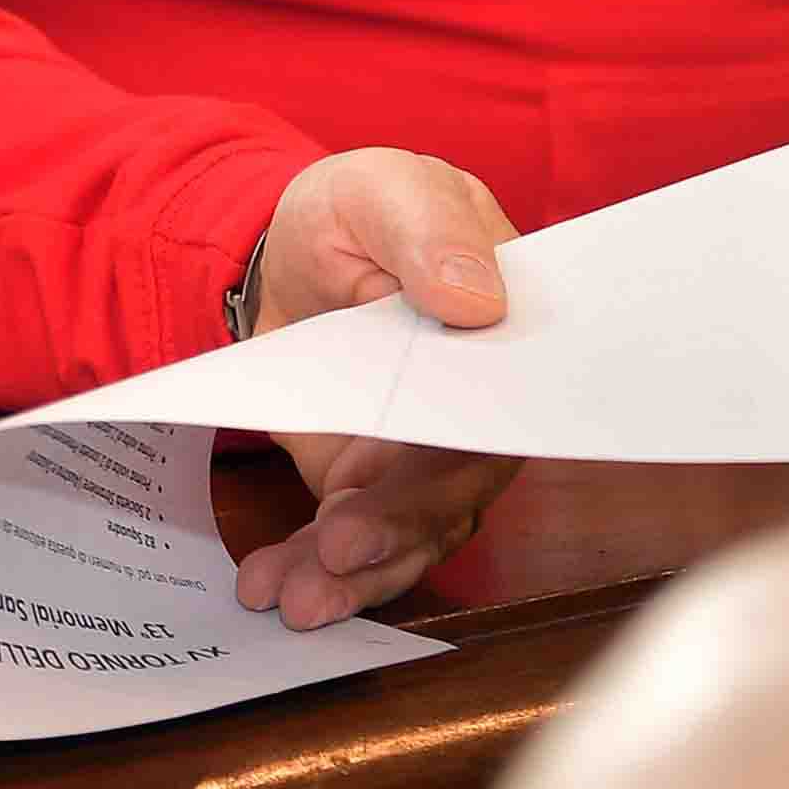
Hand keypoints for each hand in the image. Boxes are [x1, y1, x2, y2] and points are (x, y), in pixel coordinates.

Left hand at [231, 148, 526, 630]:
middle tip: (340, 550)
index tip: (426, 474)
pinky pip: (359, 543)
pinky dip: (320, 572)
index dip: (474, 445)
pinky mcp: (372, 486)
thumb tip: (477, 299)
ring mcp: (426, 458)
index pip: (513, 403)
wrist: (283, 252)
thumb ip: (427, 232)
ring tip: (300, 596)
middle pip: (458, 484)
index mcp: (508, 336)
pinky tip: (275, 588)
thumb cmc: (352, 212)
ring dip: (359, 573)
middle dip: (401, 527)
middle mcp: (480, 411)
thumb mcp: (382, 191)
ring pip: (413, 533)